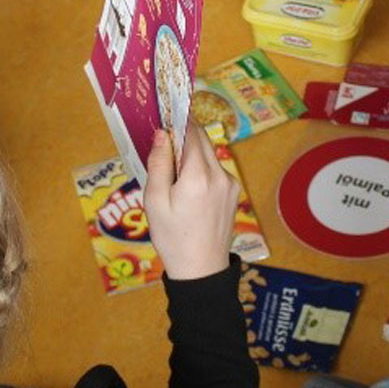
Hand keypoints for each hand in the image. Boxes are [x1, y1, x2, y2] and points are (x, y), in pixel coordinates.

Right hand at [143, 123, 239, 279]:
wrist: (201, 269)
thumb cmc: (173, 238)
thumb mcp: (155, 201)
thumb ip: (159, 163)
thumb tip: (162, 134)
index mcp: (198, 176)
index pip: (191, 133)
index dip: (177, 122)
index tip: (164, 118)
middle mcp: (219, 175)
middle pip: (202, 141)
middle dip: (184, 136)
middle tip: (163, 144)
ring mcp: (230, 184)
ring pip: (209, 155)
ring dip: (192, 155)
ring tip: (172, 174)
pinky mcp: (233, 193)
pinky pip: (215, 171)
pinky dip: (201, 170)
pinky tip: (187, 190)